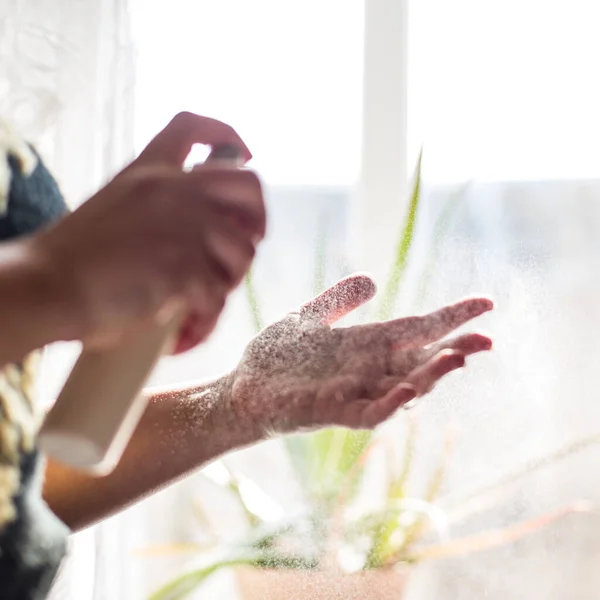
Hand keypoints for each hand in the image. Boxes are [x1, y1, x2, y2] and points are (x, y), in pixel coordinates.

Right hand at [33, 112, 265, 351]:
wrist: (46, 286)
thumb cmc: (72, 260)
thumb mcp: (116, 209)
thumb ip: (156, 209)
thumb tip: (200, 236)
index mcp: (149, 171)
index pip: (193, 127)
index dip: (227, 136)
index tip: (243, 152)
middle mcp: (173, 190)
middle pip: (249, 183)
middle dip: (258, 217)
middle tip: (245, 241)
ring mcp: (184, 226)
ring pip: (244, 251)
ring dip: (230, 280)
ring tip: (205, 299)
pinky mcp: (186, 267)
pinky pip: (219, 296)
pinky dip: (207, 319)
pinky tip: (186, 330)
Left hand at [230, 274, 492, 432]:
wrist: (239, 390)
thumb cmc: (274, 358)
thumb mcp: (307, 318)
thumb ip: (337, 301)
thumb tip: (371, 279)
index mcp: (365, 344)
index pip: (417, 329)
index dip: (451, 317)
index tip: (486, 304)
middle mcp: (367, 369)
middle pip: (421, 359)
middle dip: (455, 349)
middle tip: (488, 339)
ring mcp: (354, 393)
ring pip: (403, 387)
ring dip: (431, 376)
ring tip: (458, 357)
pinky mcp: (333, 413)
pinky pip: (370, 412)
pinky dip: (390, 403)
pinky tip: (407, 389)